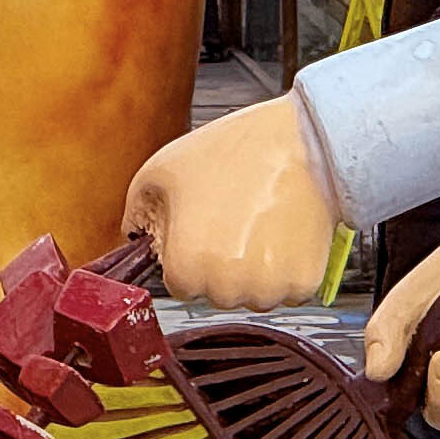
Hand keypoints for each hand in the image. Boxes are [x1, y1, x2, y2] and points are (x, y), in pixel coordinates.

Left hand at [122, 94, 341, 307]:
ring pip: (252, 295)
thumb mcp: (160, 171)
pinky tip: (281, 233)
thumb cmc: (235, 153)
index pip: (179, 285)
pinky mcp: (306, 283)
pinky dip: (284, 269)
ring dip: (252, 271)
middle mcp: (228, 287)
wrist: (303, 143)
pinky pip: (286, 290)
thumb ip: (136, 214)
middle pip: (215, 293)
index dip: (186, 255)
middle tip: (231, 221)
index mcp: (188, 266)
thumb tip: (133, 240)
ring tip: (257, 224)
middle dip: (218, 265)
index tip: (200, 230)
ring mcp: (270, 289)